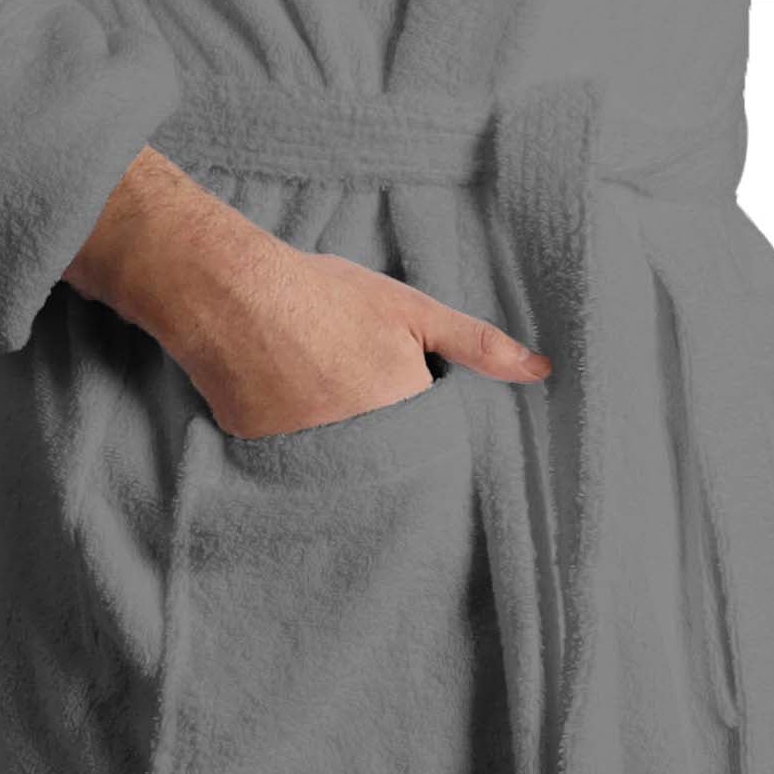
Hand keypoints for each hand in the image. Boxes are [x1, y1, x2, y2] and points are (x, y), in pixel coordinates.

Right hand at [66, 148, 549, 435]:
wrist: (231, 296)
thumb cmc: (326, 297)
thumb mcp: (411, 310)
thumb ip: (477, 345)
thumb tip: (542, 372)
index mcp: (408, 414)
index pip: (436, 446)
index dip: (426, 426)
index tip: (412, 410)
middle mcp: (365, 449)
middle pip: (394, 466)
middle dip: (389, 448)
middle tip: (360, 402)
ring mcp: (316, 462)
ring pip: (349, 474)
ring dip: (348, 456)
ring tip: (326, 411)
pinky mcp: (271, 466)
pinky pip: (303, 477)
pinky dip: (305, 458)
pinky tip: (294, 423)